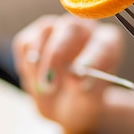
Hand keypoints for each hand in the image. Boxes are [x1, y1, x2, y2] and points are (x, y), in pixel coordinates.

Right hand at [12, 13, 123, 133]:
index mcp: (108, 42)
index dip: (93, 57)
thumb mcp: (90, 102)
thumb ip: (88, 89)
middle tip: (51, 84)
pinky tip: (36, 79)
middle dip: (59, 54)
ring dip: (41, 62)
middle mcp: (85, 29)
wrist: (65, 105)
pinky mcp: (34, 36)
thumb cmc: (84, 100)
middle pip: (72, 27)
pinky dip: (27, 64)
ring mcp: (58, 28)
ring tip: (46, 88)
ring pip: (45, 32)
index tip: (81, 76)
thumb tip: (75, 77)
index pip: (104, 43)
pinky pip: (25, 43)